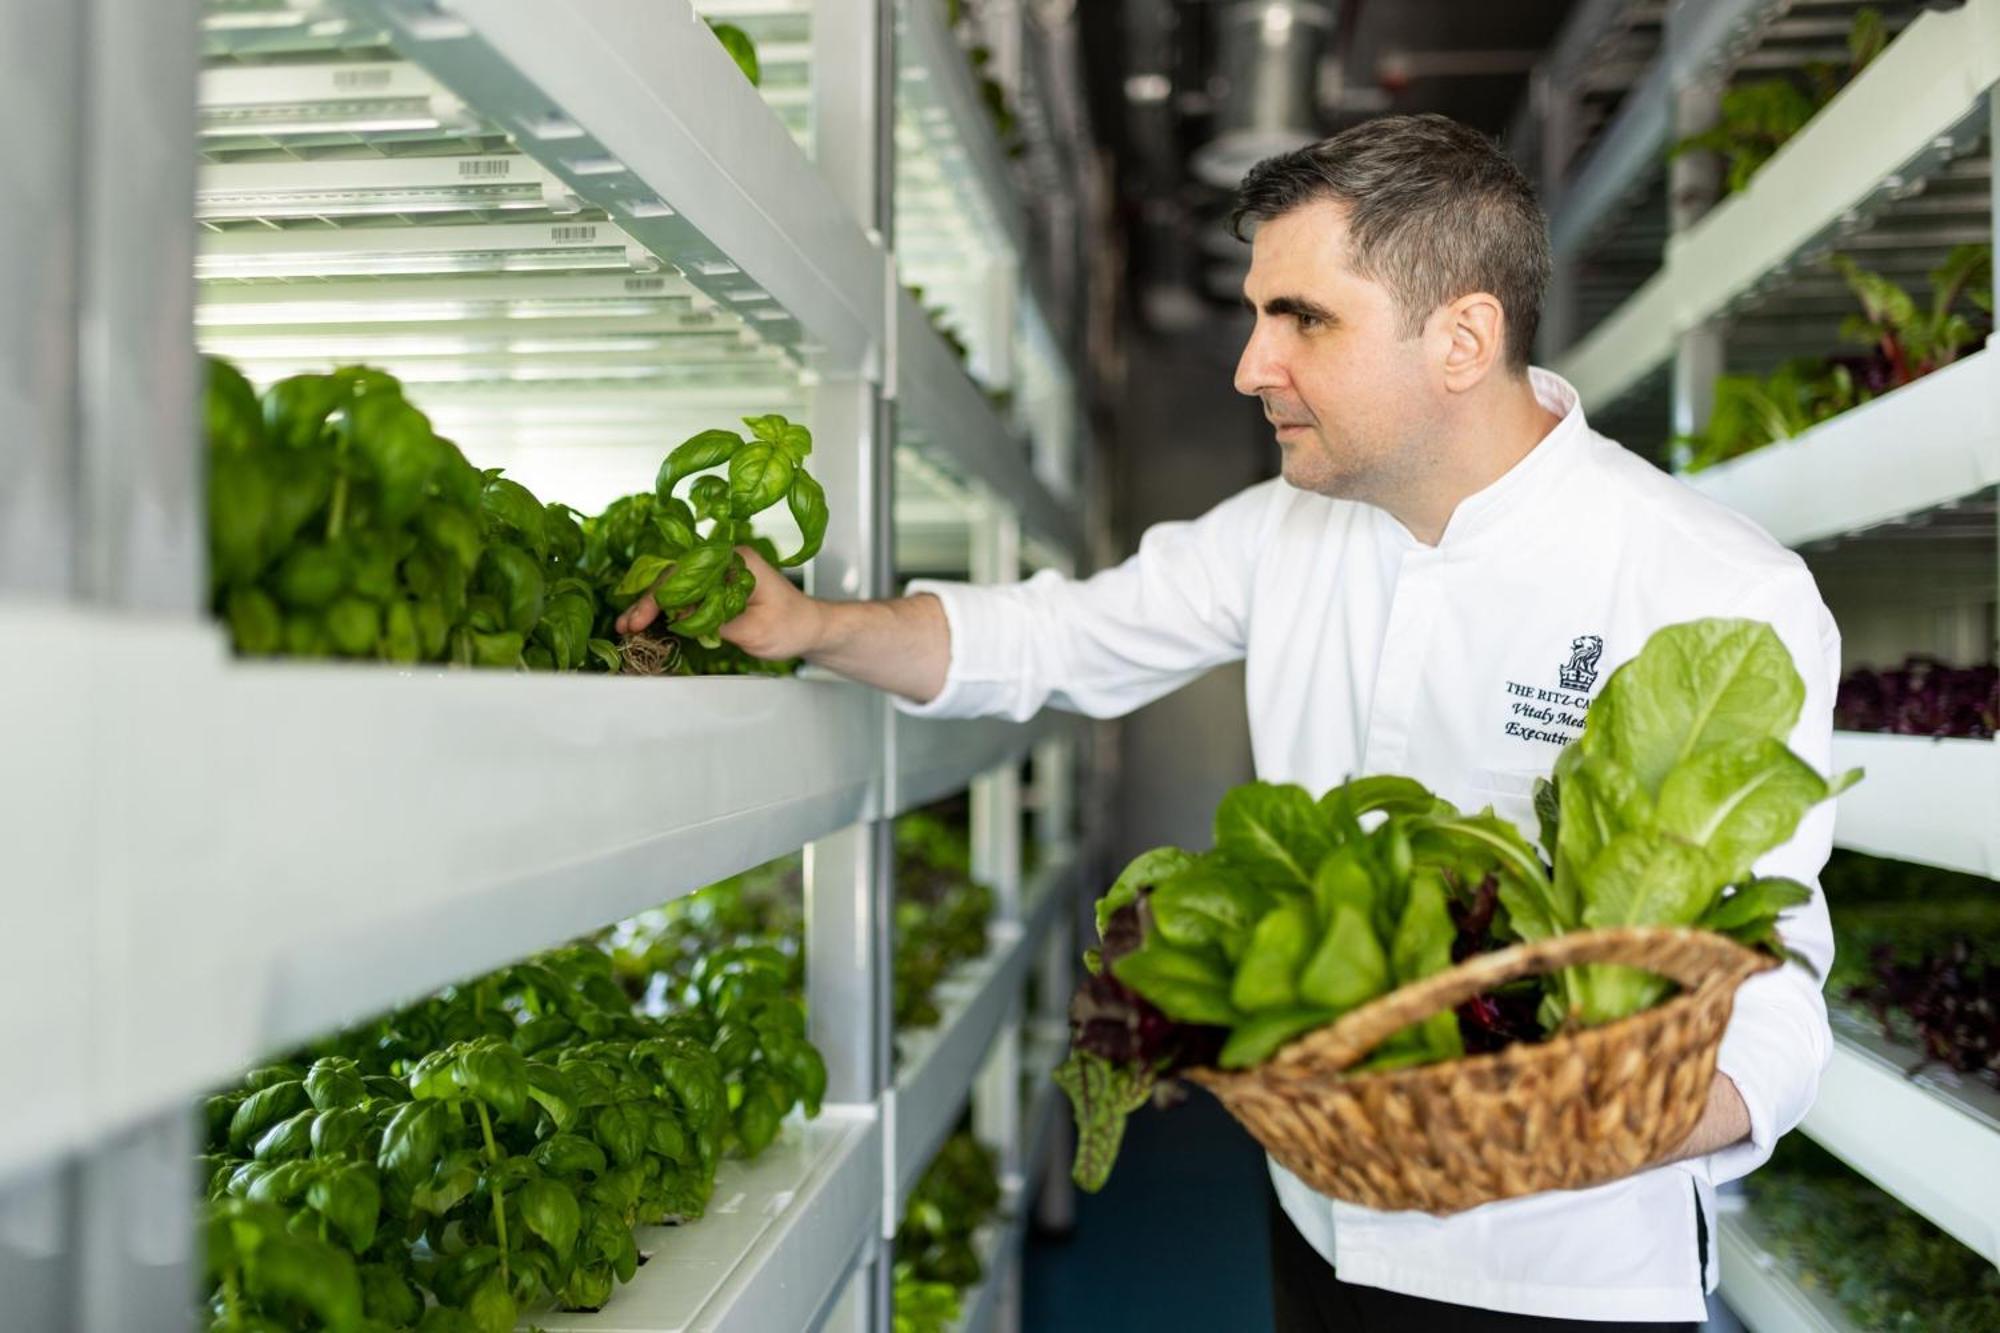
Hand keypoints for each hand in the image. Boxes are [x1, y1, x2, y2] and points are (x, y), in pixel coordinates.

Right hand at [613, 546, 825, 660]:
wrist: (812, 628)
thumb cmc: (792, 625)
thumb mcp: (753, 629)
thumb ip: (714, 620)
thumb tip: (679, 617)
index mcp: (735, 560)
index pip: (686, 573)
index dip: (659, 597)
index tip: (641, 619)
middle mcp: (724, 561)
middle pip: (675, 576)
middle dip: (648, 601)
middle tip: (625, 626)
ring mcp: (720, 574)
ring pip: (677, 586)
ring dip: (653, 606)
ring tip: (629, 627)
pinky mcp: (718, 588)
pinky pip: (687, 595)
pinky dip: (668, 610)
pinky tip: (650, 623)